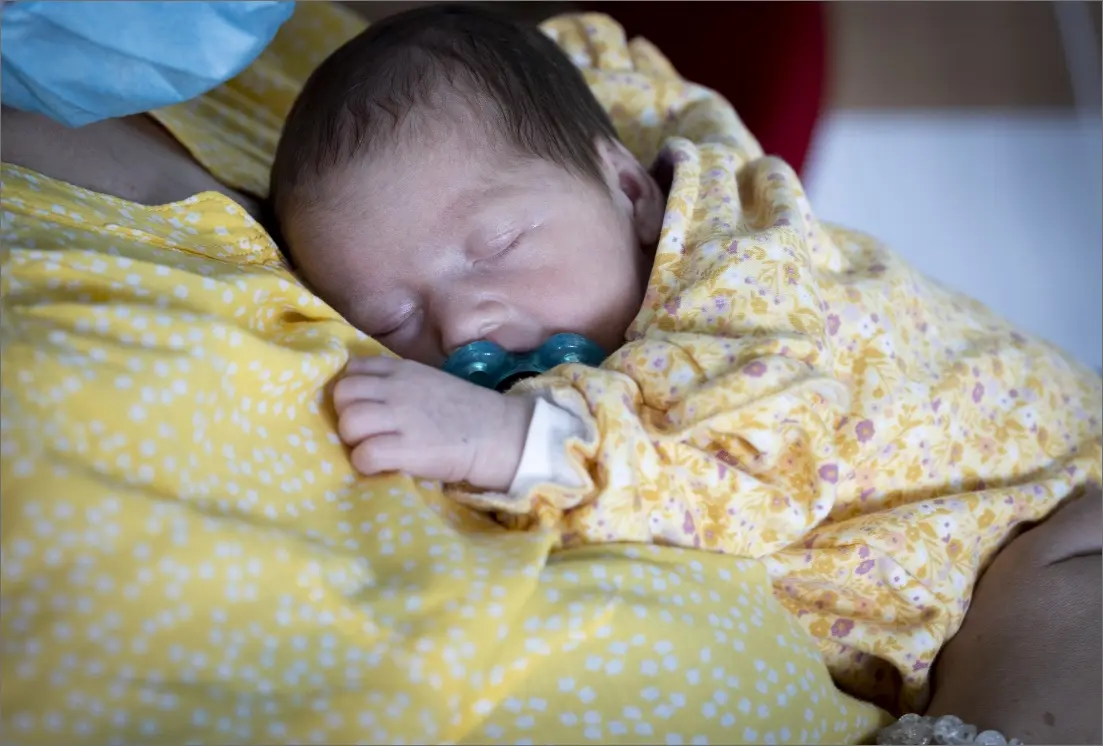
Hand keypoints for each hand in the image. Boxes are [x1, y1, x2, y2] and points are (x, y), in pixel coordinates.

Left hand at [332, 356, 534, 491]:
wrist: (499, 434)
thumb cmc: (466, 412)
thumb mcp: (429, 382)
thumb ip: (398, 384)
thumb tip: (365, 399)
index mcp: (403, 370)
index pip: (353, 370)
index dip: (352, 392)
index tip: (364, 408)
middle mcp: (397, 388)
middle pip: (343, 394)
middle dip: (347, 416)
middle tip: (367, 433)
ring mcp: (402, 417)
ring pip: (349, 423)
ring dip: (355, 441)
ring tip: (373, 449)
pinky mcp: (407, 448)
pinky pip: (363, 454)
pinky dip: (366, 464)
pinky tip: (383, 466)